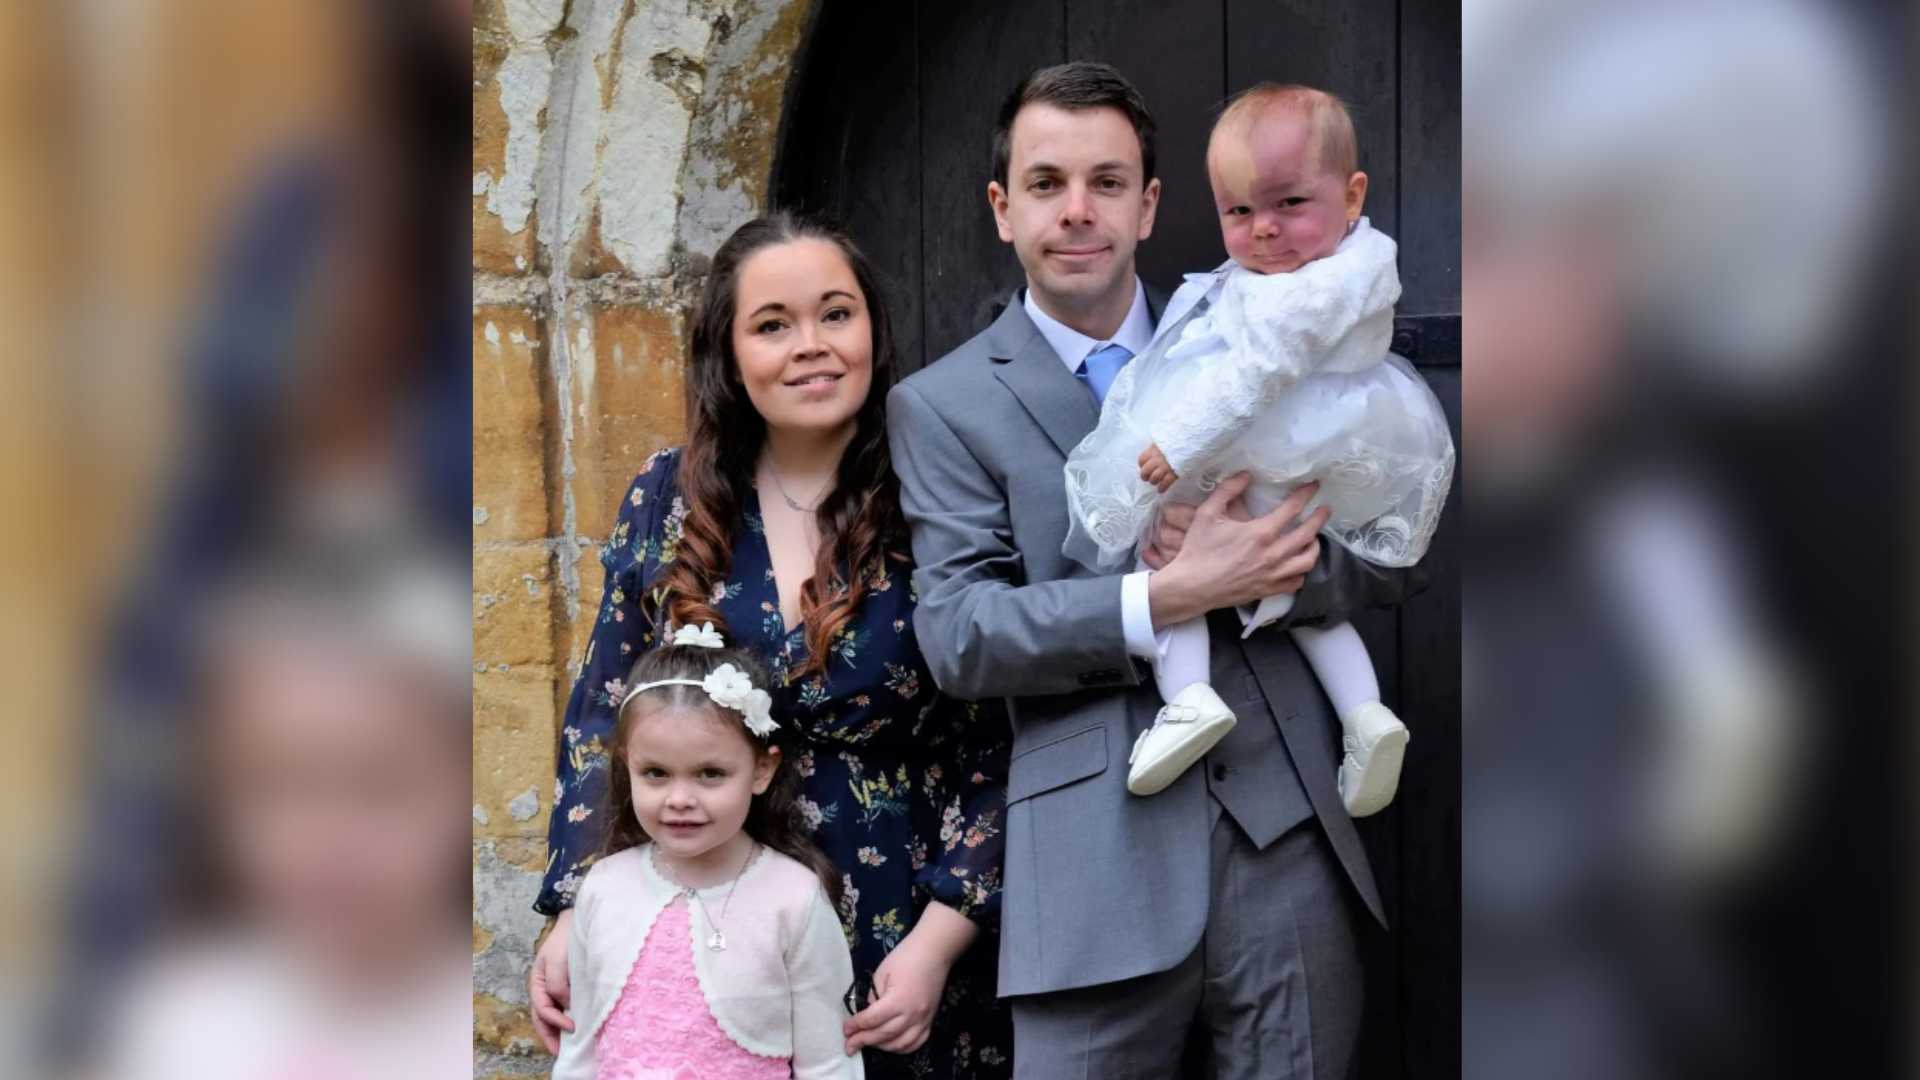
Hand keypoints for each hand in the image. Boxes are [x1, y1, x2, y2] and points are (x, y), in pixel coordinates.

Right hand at [529, 908, 575, 1054]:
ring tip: (566, 1046)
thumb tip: (565, 1005)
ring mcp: (555, 989)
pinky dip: (565, 1019)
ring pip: (551, 1015)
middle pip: (542, 1017)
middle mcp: (544, 989)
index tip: (572, 1027)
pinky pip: (563, 1007)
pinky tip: (574, 1027)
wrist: (576, 922)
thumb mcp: (557, 961)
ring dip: (556, 1030)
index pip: (543, 1008)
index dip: (555, 1020)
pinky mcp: (567, 987)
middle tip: (560, 1051)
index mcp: (537, 983)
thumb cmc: (565, 940)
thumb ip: (557, 984)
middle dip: (550, 1035)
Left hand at [842, 903, 973, 1055]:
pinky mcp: (930, 1021)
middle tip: (849, 1045)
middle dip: (863, 1041)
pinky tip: (890, 1044)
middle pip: (884, 1035)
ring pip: (900, 1044)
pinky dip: (902, 1048)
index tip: (845, 1030)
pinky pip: (916, 1043)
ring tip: (867, 1043)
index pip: (872, 1020)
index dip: (856, 1026)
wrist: (933, 952)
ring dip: (881, 1047)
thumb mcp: (881, 974)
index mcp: (898, 1000)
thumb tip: (866, 1016)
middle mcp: (912, 1015)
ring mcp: (924, 1020)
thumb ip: (873, 997)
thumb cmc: (904, 957)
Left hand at [1138, 443, 1177, 491]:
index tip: (1144, 467)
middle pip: (1145, 471)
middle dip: (1145, 476)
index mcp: (1154, 449)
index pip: (1142, 459)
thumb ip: (1156, 447)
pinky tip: (1161, 490)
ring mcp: (1166, 466)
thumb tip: (1151, 453)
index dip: (1142, 464)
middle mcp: (1158, 458)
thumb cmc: (1177, 442)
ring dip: (1153, 482)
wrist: (1191, 443)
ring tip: (1155, 482)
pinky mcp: (1175, 472)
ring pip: (1154, 478)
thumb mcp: (1164, 440)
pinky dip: (1162, 488)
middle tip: (1147, 478)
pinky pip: (1165, 482)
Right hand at [1146, 475, 1328, 628]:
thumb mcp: (1207, 514)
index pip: (1292, 509)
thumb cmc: (1198, 549)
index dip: (1306, 494)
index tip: (1313, 486)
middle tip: (1325, 510)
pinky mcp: (1268, 590)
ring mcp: (1273, 574)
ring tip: (1313, 538)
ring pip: (1307, 560)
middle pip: (1307, 534)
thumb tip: (1245, 474)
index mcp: (1260, 533)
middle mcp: (1272, 554)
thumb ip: (1227, 490)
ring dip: (1314, 546)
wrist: (1191, 587)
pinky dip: (1301, 572)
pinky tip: (1297, 564)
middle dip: (1320, 518)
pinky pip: (1296, 582)